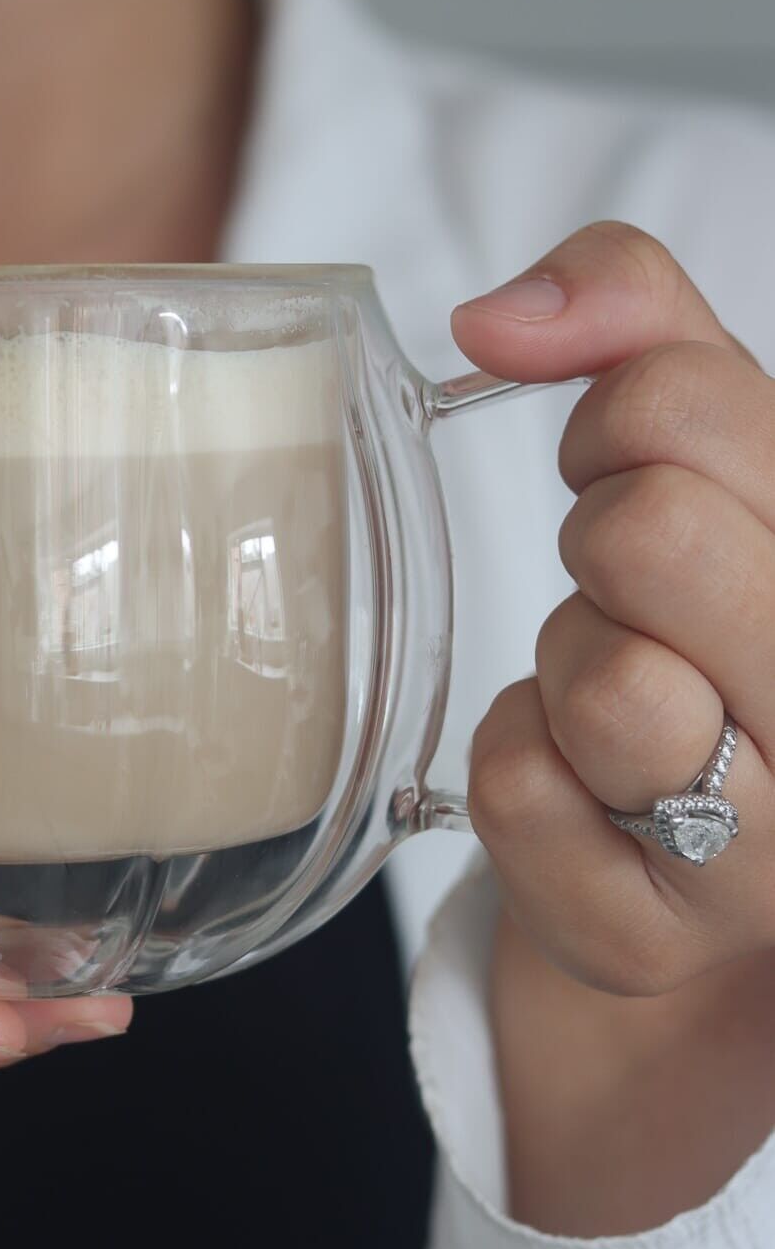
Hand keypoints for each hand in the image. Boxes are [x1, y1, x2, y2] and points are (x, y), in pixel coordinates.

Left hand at [451, 222, 774, 1232]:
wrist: (694, 829)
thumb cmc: (706, 609)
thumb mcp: (704, 436)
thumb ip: (631, 311)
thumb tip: (500, 317)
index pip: (685, 403)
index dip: (615, 425)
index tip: (636, 479)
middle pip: (648, 535)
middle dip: (603, 537)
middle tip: (628, 585)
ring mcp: (768, 852)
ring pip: (597, 681)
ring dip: (569, 661)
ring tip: (619, 690)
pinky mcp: (651, 936)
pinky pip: (513, 784)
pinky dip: (517, 757)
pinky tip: (583, 779)